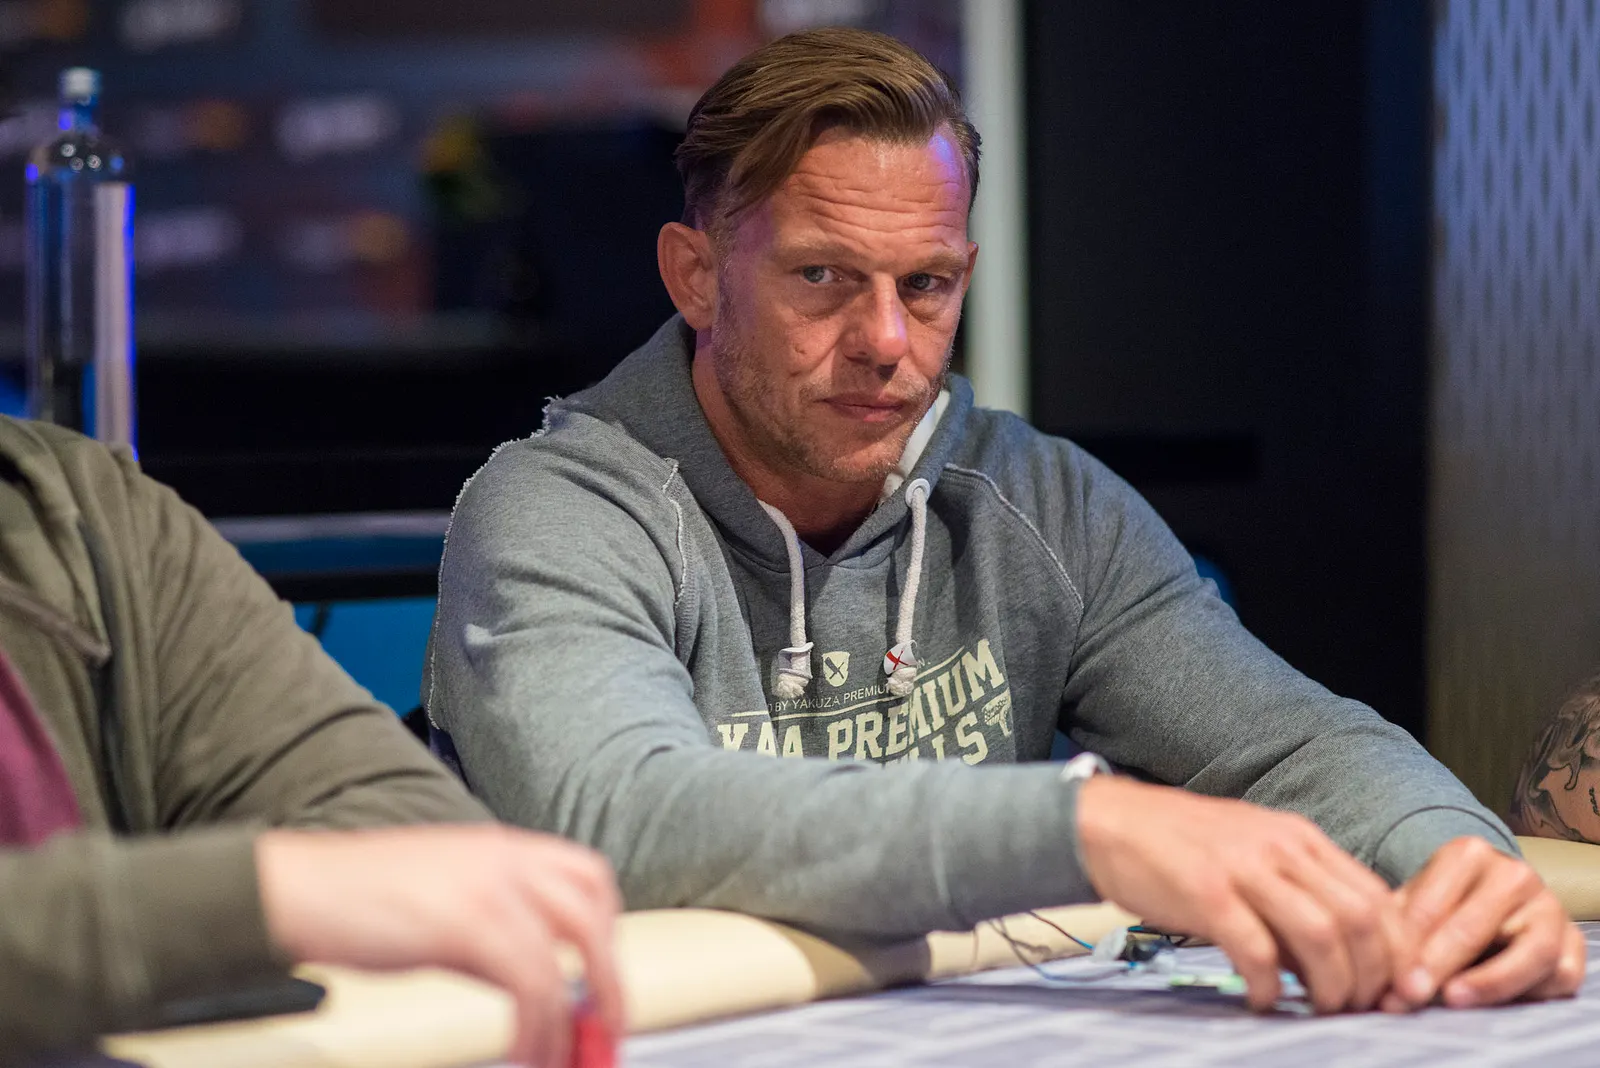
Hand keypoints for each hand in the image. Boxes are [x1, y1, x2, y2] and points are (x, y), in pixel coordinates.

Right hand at [255, 825, 623, 1067]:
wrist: (296, 888)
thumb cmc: (356, 897)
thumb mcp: (443, 899)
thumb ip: (492, 929)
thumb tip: (534, 982)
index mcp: (500, 847)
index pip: (585, 875)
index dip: (605, 929)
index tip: (604, 977)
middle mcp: (504, 858)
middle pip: (592, 909)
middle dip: (609, 974)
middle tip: (606, 1024)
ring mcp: (489, 887)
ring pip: (564, 956)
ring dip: (569, 1019)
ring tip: (559, 1055)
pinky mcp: (468, 923)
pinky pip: (531, 983)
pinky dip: (537, 1026)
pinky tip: (525, 1049)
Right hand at [1076, 776, 1409, 1012]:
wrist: (1109, 821)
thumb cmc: (1179, 845)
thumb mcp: (1251, 853)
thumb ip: (1295, 896)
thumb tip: (1333, 960)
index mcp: (1299, 836)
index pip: (1376, 897)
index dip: (1396, 952)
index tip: (1391, 989)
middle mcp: (1281, 847)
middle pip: (1361, 919)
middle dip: (1372, 976)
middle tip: (1358, 1008)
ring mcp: (1244, 868)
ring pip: (1322, 935)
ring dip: (1331, 986)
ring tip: (1317, 1009)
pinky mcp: (1207, 893)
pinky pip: (1258, 951)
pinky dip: (1270, 986)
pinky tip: (1263, 1000)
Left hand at [1381, 836, 1584, 1010]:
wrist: (1491, 901)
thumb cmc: (1443, 905)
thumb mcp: (1414, 904)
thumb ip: (1396, 932)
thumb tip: (1381, 979)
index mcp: (1468, 854)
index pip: (1432, 906)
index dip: (1407, 949)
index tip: (1391, 983)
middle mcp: (1515, 874)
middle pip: (1475, 927)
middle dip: (1440, 966)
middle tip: (1413, 995)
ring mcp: (1550, 907)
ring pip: (1533, 952)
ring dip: (1491, 982)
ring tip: (1454, 999)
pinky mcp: (1574, 942)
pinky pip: (1561, 975)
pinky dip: (1531, 992)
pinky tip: (1495, 1001)